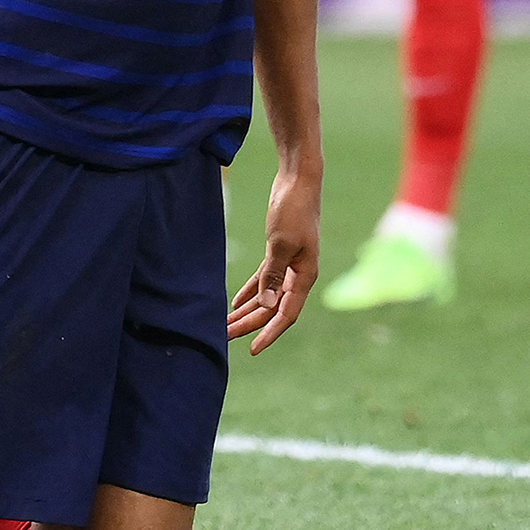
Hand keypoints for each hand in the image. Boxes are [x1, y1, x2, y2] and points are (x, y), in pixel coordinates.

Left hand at [227, 166, 320, 353]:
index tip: (252, 349)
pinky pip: (264, 280)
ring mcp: (289, 265)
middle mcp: (299, 275)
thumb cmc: (294, 209)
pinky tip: (235, 303)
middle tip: (224, 337)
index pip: (286, 314)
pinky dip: (250, 292)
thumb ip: (273, 275)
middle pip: (273, 308)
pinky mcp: (279, 253)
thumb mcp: (281, 243)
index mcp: (305, 276)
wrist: (298, 181)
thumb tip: (267, 306)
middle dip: (249, 324)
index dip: (269, 333)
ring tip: (226, 326)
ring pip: (267, 296)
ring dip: (247, 311)